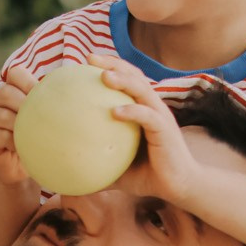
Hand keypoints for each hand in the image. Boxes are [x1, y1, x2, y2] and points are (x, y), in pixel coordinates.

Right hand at [0, 65, 40, 187]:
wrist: (19, 169)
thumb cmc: (36, 139)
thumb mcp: (45, 116)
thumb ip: (52, 100)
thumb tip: (85, 78)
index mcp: (7, 89)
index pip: (14, 74)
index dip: (28, 81)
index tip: (44, 94)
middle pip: (6, 92)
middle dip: (25, 103)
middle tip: (41, 117)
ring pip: (1, 114)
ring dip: (20, 125)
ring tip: (33, 134)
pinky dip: (14, 141)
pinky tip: (22, 148)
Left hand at [87, 55, 203, 202]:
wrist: (179, 186)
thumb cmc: (148, 175)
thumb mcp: (116, 168)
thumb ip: (96, 164)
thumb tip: (67, 174)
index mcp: (142, 109)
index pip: (127, 80)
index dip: (109, 67)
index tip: (84, 61)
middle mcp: (152, 107)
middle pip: (134, 76)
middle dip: (113, 64)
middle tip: (90, 58)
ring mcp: (160, 116)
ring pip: (142, 90)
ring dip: (123, 81)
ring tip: (104, 76)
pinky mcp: (165, 130)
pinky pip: (148, 116)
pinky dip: (132, 111)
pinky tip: (114, 112)